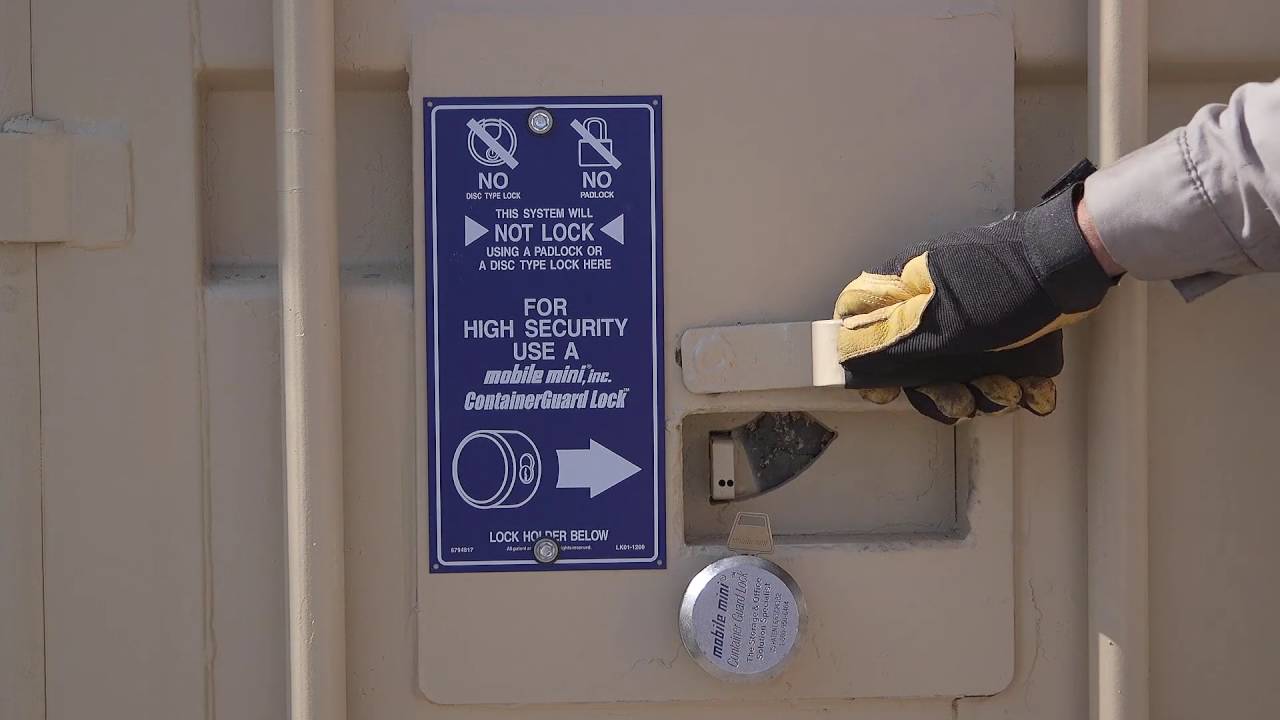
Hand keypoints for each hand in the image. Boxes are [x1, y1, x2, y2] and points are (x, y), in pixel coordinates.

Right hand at [835, 161, 1116, 423]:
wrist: (1072, 266)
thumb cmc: (1004, 284)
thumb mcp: (940, 320)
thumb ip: (889, 342)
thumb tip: (843, 352)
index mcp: (903, 293)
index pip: (861, 328)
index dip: (870, 364)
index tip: (891, 389)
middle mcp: (929, 309)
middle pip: (912, 368)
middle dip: (942, 394)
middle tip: (966, 396)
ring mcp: (967, 323)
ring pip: (958, 378)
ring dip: (986, 395)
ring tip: (1010, 388)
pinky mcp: (1002, 335)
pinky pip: (996, 374)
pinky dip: (1015, 387)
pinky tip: (1031, 386)